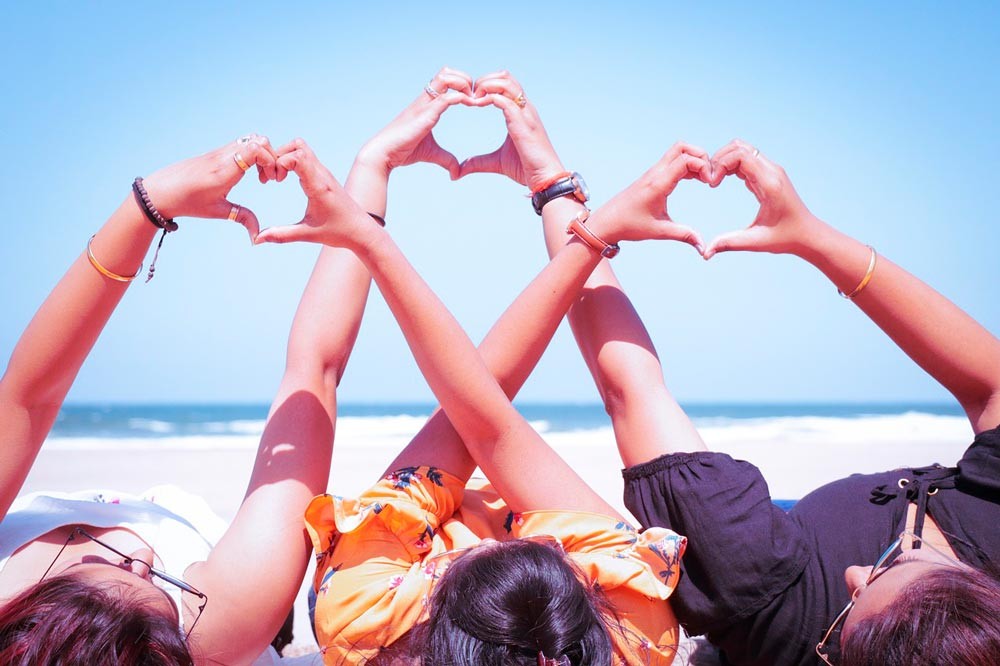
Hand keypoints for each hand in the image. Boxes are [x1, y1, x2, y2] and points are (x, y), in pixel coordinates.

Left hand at [142, 135, 278, 240]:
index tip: (270, 179)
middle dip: (271, 157)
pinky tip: (247, 172)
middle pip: (258, 140)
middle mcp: (222, 157)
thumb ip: (243, 218)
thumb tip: (257, 237)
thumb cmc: (187, 202)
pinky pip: (240, 144)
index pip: (255, 149)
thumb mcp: (217, 211)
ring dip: (262, 155)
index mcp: (224, 171)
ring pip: (250, 139)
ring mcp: (218, 152)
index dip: (270, 160)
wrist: (160, 191)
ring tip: (259, 175)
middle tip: (268, 177)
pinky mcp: (214, 152)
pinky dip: (251, 154)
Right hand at [254, 138, 373, 248]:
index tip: (275, 181)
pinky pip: (306, 157)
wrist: (361, 230)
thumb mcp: (308, 234)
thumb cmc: (338, 232)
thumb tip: (257, 240)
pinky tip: (287, 180)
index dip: (279, 163)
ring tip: (278, 177)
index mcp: (318, 185)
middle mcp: (322, 174)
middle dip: (279, 155)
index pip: (297, 156)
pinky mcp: (324, 176)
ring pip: (302, 148)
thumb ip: (282, 235)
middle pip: (297, 145)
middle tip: (273, 177)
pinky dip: (292, 161)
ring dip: (286, 156)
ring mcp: (324, 173)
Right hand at [356, 67, 474, 178]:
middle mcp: (426, 100)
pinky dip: (460, 97)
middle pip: (446, 72)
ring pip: (445, 77)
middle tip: (475, 96)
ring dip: (463, 83)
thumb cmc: (403, 150)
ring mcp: (424, 105)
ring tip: (473, 99)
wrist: (384, 153)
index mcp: (427, 105)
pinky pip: (444, 98)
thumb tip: (456, 173)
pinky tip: (470, 104)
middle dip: (464, 78)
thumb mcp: (431, 154)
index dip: (461, 84)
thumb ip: (446, 160)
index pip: (446, 81)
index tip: (473, 99)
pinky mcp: (425, 115)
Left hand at [457, 71, 564, 189]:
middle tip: (470, 96)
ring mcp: (525, 113)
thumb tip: (459, 170)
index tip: (471, 99)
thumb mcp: (497, 162)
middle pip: (505, 76)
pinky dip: (488, 97)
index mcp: (520, 112)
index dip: (486, 86)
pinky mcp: (523, 122)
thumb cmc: (526, 168)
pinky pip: (505, 100)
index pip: (505, 84)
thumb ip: (478, 162)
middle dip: (484, 80)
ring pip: (505, 82)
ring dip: (486, 85)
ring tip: (473, 98)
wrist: (545, 177)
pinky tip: (476, 105)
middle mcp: (524, 108)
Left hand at [586, 142, 711, 250]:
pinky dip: (687, 164)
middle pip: (682, 147)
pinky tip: (694, 179)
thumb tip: (703, 248)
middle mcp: (655, 173)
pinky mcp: (652, 176)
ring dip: (694, 159)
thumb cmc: (630, 226)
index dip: (703, 166)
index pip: (685, 160)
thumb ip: (684, 235)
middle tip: (709, 176)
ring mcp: (653, 172)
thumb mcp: (659, 232)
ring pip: (678, 152)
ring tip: (704, 179)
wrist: (607, 222)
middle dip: (701, 156)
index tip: (710, 183)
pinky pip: (672, 161)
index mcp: (658, 184)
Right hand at [702, 139, 817, 258]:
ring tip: (714, 180)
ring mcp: (771, 170)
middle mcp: (772, 171)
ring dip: (724, 160)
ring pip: (742, 150)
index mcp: (770, 184)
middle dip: (719, 159)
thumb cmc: (785, 237)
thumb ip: (729, 244)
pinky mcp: (768, 174)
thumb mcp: (756, 242)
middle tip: (709, 180)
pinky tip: (722, 181)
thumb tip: (705, 254)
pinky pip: (746, 159)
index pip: (741, 156)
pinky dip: (730, 165)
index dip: (720, 165)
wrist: (808, 234)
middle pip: (739, 147)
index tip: (712, 184)